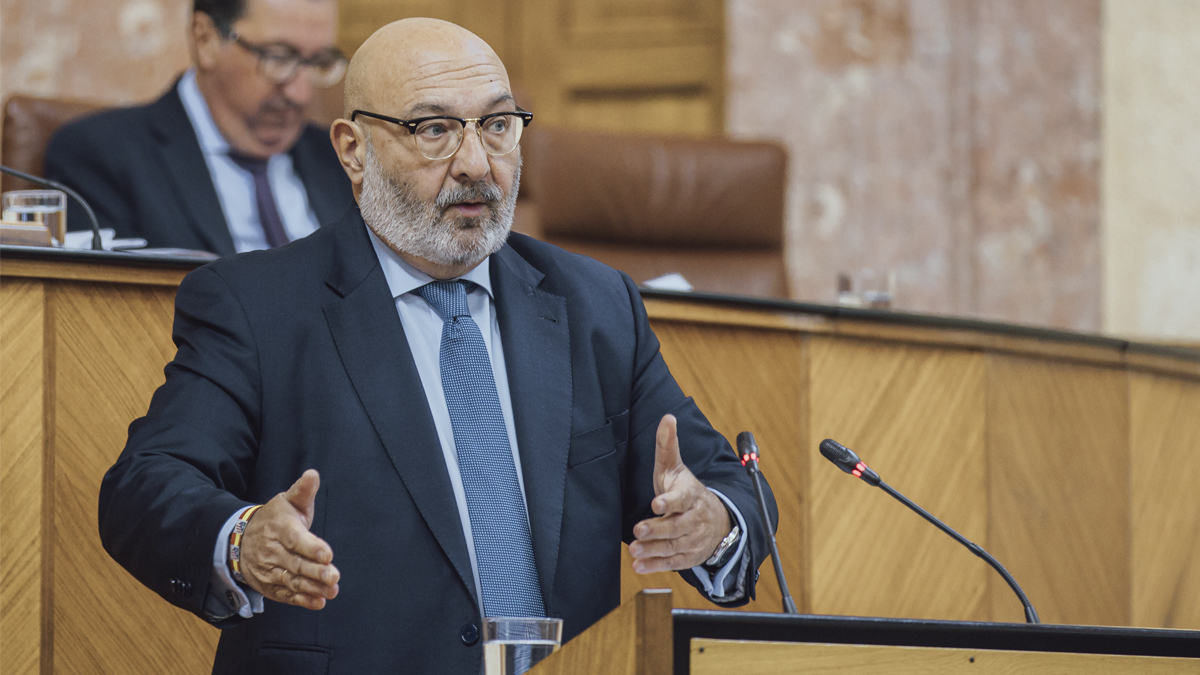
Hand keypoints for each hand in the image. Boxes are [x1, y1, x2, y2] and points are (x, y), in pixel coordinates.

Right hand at [238, 469, 339, 609]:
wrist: (241, 539)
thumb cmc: (275, 518)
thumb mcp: (287, 501)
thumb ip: (303, 491)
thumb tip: (313, 474)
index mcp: (280, 528)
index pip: (296, 539)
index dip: (311, 547)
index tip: (328, 554)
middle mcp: (273, 551)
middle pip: (296, 563)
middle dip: (315, 572)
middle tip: (334, 576)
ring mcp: (270, 570)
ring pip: (292, 581)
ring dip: (312, 588)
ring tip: (331, 591)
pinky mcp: (269, 585)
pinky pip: (286, 595)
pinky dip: (302, 600)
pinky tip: (318, 602)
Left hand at [629, 414, 731, 573]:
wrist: (717, 521)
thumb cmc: (687, 491)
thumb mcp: (677, 468)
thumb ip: (668, 445)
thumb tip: (667, 417)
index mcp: (690, 496)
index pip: (681, 499)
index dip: (670, 502)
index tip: (656, 503)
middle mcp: (693, 519)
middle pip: (676, 526)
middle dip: (657, 528)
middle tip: (637, 530)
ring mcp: (691, 539)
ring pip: (673, 546)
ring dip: (653, 549)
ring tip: (634, 550)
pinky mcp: (687, 556)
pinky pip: (671, 562)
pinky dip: (655, 566)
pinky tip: (639, 565)